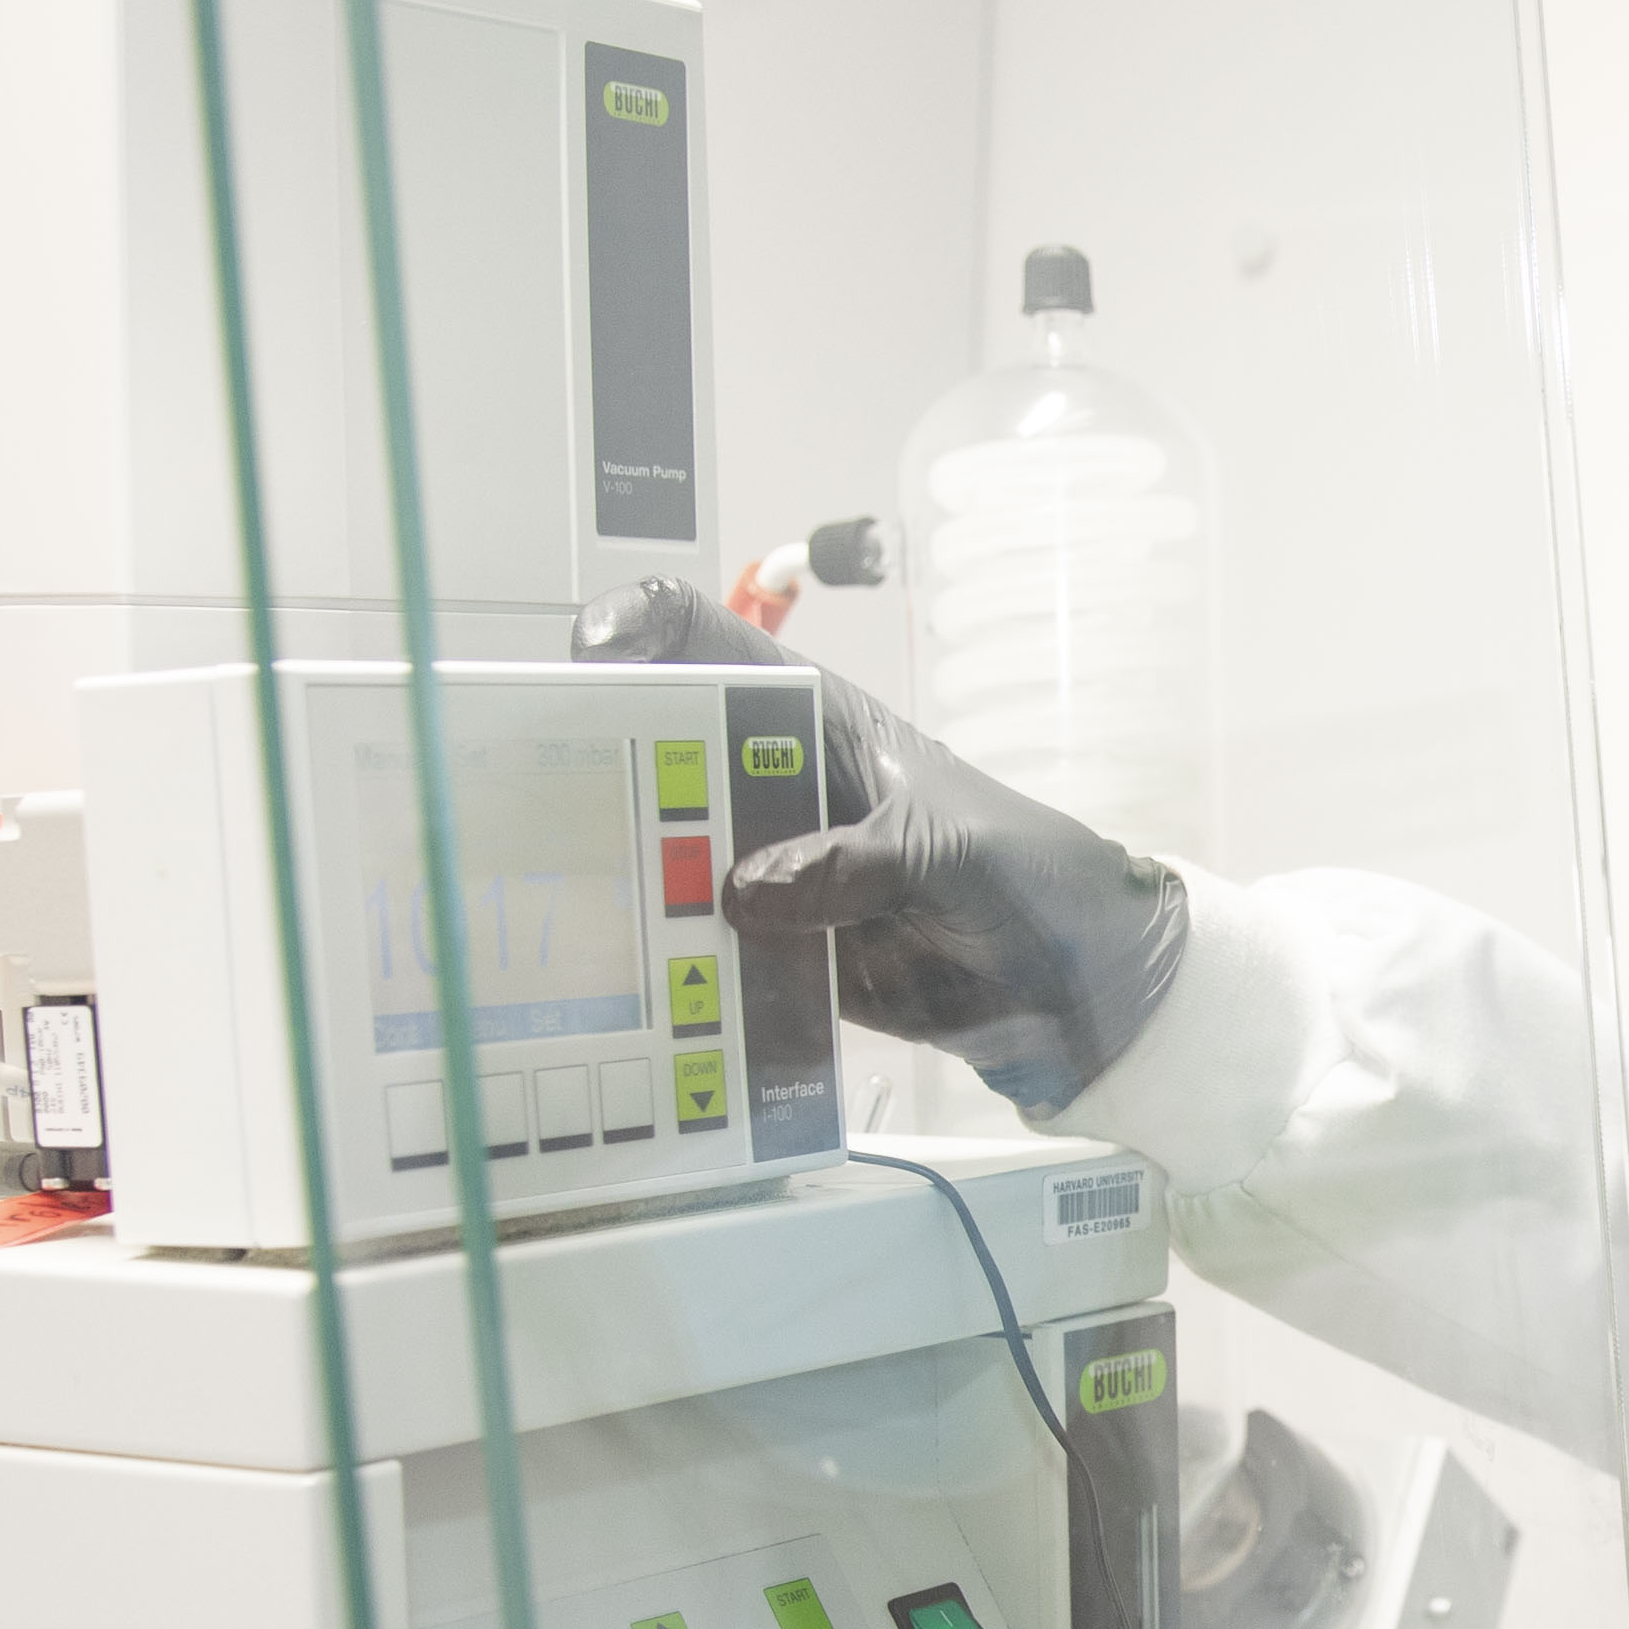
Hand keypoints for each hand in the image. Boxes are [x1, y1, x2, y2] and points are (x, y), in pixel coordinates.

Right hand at [579, 581, 1188, 1111]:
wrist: (1080, 989)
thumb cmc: (1033, 878)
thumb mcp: (955, 854)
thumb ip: (857, 864)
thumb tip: (746, 890)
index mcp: (816, 725)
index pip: (709, 648)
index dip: (640, 633)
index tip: (591, 659)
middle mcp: (773, 789)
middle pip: (654, 760)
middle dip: (596, 775)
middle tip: (548, 809)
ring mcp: (764, 874)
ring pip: (662, 863)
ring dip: (623, 888)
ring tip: (570, 912)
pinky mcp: (768, 954)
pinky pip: (700, 958)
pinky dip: (668, 975)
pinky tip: (629, 994)